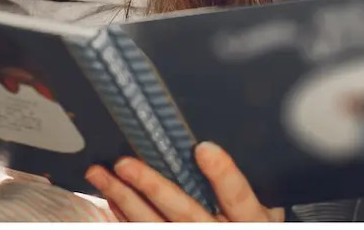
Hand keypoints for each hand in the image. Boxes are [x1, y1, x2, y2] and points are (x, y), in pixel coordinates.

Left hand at [85, 142, 283, 221]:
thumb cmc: (249, 222)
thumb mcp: (263, 205)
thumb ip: (246, 180)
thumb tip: (218, 141)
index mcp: (249, 218)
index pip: (237, 196)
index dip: (222, 174)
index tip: (204, 149)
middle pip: (184, 212)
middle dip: (153, 187)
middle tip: (125, 164)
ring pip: (155, 224)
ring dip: (123, 198)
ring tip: (100, 174)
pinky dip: (123, 215)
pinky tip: (110, 195)